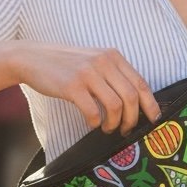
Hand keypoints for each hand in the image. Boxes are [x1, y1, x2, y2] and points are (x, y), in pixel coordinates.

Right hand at [13, 43, 159, 133]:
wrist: (32, 57)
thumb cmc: (65, 64)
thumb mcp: (94, 60)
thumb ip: (113, 74)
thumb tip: (134, 101)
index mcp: (113, 56)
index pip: (141, 83)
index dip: (151, 104)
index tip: (154, 120)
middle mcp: (104, 62)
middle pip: (132, 97)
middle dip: (133, 119)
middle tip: (126, 130)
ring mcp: (88, 73)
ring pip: (115, 106)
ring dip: (114, 123)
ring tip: (108, 128)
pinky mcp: (72, 86)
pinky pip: (93, 111)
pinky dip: (95, 122)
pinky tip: (91, 124)